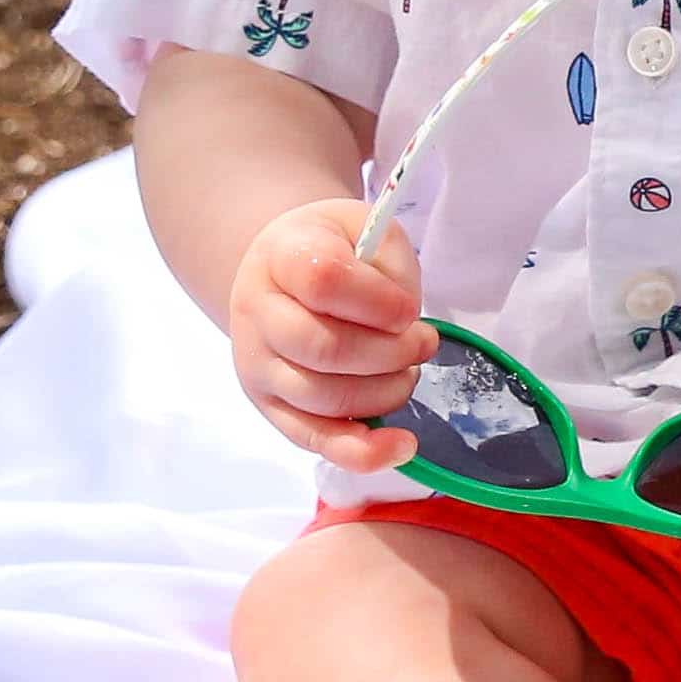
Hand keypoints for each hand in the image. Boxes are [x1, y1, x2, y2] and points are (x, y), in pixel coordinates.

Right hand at [229, 198, 431, 472]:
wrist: (280, 275)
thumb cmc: (335, 250)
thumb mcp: (369, 231)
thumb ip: (391, 266)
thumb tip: (403, 323)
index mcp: (281, 257)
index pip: (325, 282)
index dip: (380, 303)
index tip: (410, 309)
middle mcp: (257, 313)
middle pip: (325, 349)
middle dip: (393, 353)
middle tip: (423, 342)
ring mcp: (258, 365)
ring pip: (325, 397)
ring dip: (387, 391)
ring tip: (408, 371)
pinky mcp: (270, 406)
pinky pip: (313, 438)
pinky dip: (361, 451)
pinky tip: (401, 445)